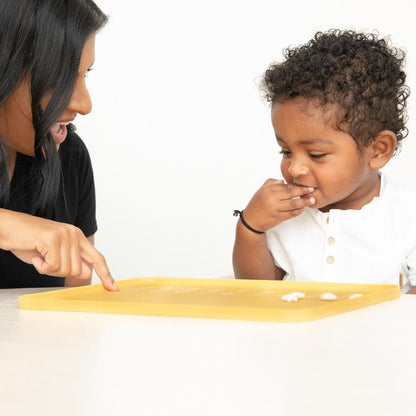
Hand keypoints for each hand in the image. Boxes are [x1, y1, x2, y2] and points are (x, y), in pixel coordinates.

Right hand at [0, 209, 117, 290]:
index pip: (97, 258)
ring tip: (39, 255)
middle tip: (45, 260)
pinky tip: (35, 255)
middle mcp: (74, 234)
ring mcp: (64, 235)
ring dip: (49, 269)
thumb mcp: (52, 254)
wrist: (6, 227)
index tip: (113, 287)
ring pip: (66, 269)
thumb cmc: (27, 241)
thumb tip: (87, 273)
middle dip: (59, 271)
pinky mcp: (53, 239)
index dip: (106, 274)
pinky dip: (41, 266)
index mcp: (77, 236)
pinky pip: (52, 266)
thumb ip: (71, 262)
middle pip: (78, 270)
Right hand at [242, 179, 314, 231]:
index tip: (305, 184)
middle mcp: (272, 198)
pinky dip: (299, 210)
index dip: (297, 185)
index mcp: (268, 190)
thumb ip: (271, 183)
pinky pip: (292, 213)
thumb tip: (282, 181)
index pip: (286, 186)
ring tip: (312, 200)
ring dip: (304, 202)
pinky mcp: (278, 217)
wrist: (251, 221)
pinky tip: (303, 208)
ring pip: (293, 204)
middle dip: (303, 191)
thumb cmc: (256, 205)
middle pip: (291, 193)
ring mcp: (275, 208)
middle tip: (312, 189)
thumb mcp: (261, 191)